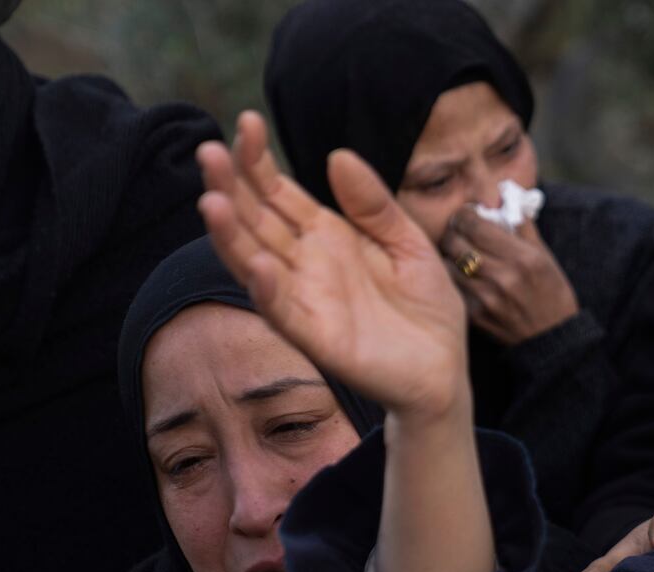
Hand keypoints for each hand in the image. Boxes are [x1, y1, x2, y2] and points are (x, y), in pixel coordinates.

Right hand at [197, 111, 467, 421]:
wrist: (445, 367)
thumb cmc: (425, 305)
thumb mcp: (409, 241)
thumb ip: (374, 204)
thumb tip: (337, 155)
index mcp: (325, 235)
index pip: (277, 192)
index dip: (258, 160)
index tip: (247, 121)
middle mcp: (305, 264)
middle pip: (255, 220)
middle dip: (229, 186)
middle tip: (207, 150)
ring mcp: (306, 300)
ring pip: (254, 262)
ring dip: (231, 235)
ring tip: (211, 200)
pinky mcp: (317, 338)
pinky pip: (284, 313)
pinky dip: (267, 291)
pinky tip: (258, 264)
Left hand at [441, 209, 579, 345]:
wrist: (553, 341)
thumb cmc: (552, 296)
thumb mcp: (545, 258)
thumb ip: (523, 226)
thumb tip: (506, 198)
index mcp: (522, 257)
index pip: (475, 224)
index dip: (466, 215)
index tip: (468, 215)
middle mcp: (503, 276)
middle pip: (455, 242)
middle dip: (453, 232)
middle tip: (458, 231)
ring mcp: (487, 298)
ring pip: (448, 264)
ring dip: (451, 256)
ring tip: (460, 255)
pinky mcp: (476, 316)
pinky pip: (453, 288)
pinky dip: (455, 279)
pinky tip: (465, 277)